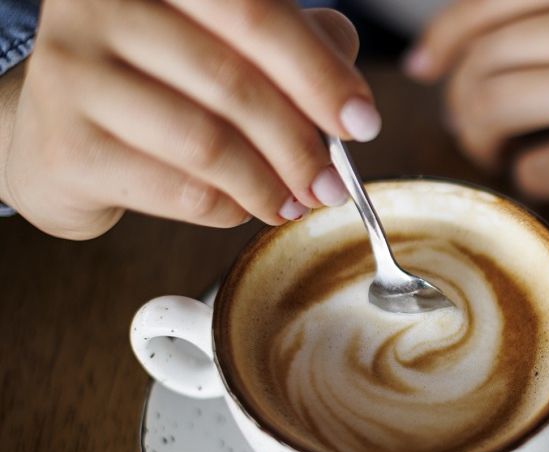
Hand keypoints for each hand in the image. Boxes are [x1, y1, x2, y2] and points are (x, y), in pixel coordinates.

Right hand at [0, 0, 380, 239]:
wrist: (58, 135)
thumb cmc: (157, 83)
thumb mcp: (225, 46)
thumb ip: (292, 47)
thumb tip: (349, 88)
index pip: (254, 13)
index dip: (319, 73)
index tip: (362, 122)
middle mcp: (102, 9)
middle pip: (234, 83)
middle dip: (301, 145)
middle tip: (333, 183)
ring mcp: (75, 75)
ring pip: (208, 143)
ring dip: (270, 185)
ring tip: (296, 202)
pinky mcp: (69, 148)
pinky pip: (181, 189)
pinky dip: (231, 208)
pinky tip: (247, 207)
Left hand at [408, 0, 548, 208]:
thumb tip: (493, 48)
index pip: (485, 1)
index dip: (441, 38)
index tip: (426, 67)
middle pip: (480, 64)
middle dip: (460, 103)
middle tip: (474, 127)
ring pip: (494, 110)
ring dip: (481, 139)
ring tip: (499, 152)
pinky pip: (539, 169)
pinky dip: (529, 178)